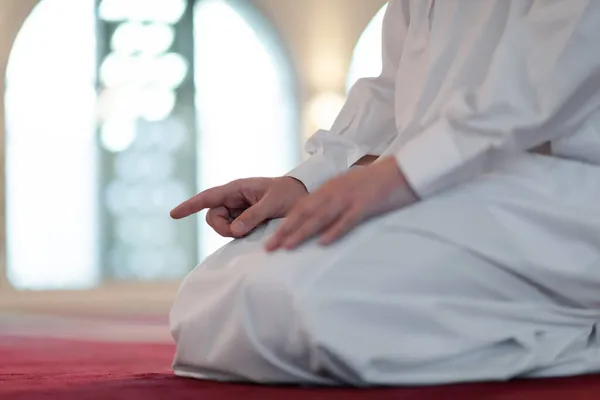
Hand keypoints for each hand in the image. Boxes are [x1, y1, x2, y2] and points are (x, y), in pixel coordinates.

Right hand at [170, 177, 307, 237]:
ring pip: (223, 225)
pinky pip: (233, 229)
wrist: (303, 196)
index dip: (190, 206)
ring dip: (233, 231)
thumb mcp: (273, 203)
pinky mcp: (245, 219)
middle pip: (214, 216)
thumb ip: (254, 216)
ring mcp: (239, 209)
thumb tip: (234, 230)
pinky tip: (254, 229)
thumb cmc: (289, 194)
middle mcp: (234, 198)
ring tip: (254, 227)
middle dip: (222, 228)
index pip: (208, 197)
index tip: (174, 214)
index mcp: (237, 188)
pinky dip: (239, 233)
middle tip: (241, 232)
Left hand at [265, 157, 417, 250]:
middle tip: (269, 247)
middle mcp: (335, 191)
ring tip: (287, 247)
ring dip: (302, 232)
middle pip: (305, 213)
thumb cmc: (378, 182)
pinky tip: (323, 243)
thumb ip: (334, 200)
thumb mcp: (350, 188)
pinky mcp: (366, 204)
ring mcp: (350, 197)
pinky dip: (335, 231)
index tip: (271, 239)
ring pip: (320, 217)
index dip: (285, 223)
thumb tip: (320, 220)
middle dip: (285, 230)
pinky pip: (347, 220)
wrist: (404, 169)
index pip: (301, 207)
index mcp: (330, 188)